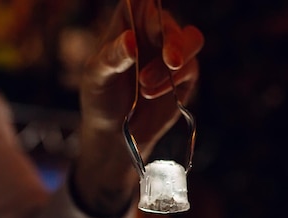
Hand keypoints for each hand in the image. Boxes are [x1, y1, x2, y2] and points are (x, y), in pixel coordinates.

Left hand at [72, 0, 203, 216]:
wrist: (114, 135)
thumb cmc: (100, 100)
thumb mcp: (97, 78)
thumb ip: (112, 57)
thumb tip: (131, 40)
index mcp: (127, 24)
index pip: (142, 1)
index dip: (149, 3)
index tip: (151, 17)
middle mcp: (151, 34)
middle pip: (169, 19)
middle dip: (171, 38)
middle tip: (169, 60)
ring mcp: (169, 54)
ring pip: (191, 39)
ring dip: (176, 59)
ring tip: (146, 84)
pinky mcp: (183, 77)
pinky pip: (191, 68)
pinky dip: (172, 81)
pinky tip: (150, 94)